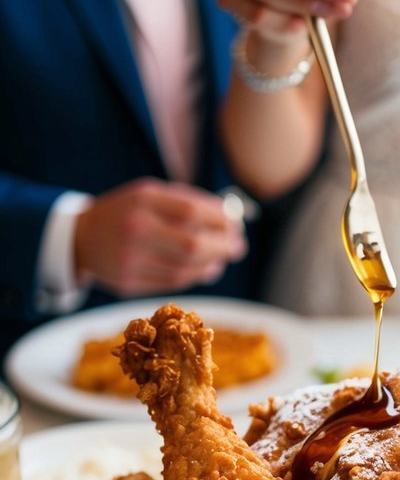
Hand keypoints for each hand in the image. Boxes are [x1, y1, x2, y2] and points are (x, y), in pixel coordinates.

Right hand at [74, 179, 247, 296]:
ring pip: (185, 268)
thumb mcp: (150, 195)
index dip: (220, 220)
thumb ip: (187, 203)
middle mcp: (135, 229)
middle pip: (192, 244)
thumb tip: (230, 220)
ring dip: (212, 264)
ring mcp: (129, 259)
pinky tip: (206, 269)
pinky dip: (195, 276)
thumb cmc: (128, 212)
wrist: (82, 238)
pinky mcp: (127, 284)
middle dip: (222, 247)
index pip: (191, 211)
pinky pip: (172, 283)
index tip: (235, 224)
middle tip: (237, 247)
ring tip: (222, 258)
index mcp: (141, 200)